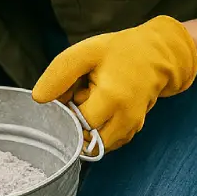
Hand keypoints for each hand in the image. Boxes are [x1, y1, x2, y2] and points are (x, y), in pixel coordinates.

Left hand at [31, 15, 196, 152]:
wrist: (157, 56)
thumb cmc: (119, 52)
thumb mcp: (84, 53)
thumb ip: (59, 75)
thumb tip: (39, 99)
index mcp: (112, 98)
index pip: (76, 123)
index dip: (67, 111)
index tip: (71, 93)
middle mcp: (126, 119)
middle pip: (85, 138)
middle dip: (77, 122)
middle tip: (82, 96)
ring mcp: (132, 128)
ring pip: (96, 143)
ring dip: (88, 127)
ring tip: (93, 102)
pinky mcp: (133, 131)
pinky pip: (106, 141)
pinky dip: (99, 129)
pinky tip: (101, 109)